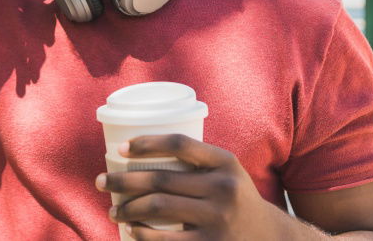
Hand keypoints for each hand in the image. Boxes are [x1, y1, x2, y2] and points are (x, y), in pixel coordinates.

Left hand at [96, 134, 289, 239]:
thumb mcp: (226, 171)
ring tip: (113, 210)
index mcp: (225, 161)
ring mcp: (218, 219)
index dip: (146, 143)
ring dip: (127, 208)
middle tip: (100, 182)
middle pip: (159, 179)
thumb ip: (195, 160)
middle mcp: (224, 188)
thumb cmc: (234, 197)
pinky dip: (143, 235)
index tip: (120, 148)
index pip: (179, 143)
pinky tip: (131, 230)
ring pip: (158, 207)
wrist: (272, 237)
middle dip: (122, 180)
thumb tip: (134, 152)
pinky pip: (167, 240)